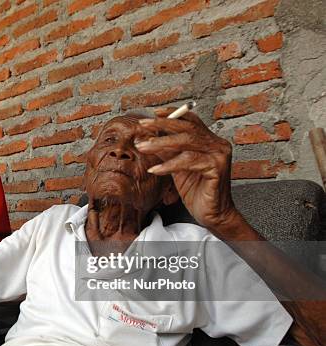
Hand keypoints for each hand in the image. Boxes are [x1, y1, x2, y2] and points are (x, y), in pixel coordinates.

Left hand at [135, 107, 238, 230]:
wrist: (212, 214)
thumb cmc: (196, 191)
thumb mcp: (177, 167)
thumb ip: (167, 151)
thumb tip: (147, 138)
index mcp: (210, 141)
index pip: (191, 121)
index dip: (173, 114)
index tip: (154, 113)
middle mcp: (218, 144)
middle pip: (187, 127)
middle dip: (162, 125)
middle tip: (142, 126)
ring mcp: (219, 155)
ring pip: (186, 142)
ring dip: (160, 144)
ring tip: (142, 147)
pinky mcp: (217, 168)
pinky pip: (188, 161)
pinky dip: (169, 165)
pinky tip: (154, 170)